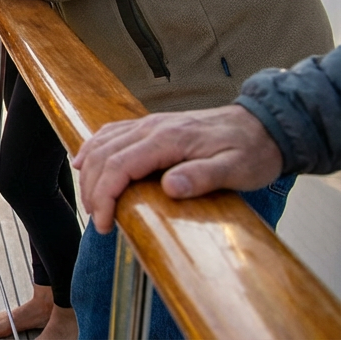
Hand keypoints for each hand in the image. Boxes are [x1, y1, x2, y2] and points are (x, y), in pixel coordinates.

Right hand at [71, 104, 283, 233]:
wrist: (263, 125)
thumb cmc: (251, 149)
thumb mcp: (236, 169)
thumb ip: (202, 176)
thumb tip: (169, 187)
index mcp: (168, 139)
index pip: (119, 165)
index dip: (105, 195)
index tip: (104, 222)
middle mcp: (152, 127)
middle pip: (103, 156)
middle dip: (92, 190)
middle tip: (98, 220)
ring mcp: (149, 124)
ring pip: (101, 144)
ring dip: (89, 173)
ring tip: (91, 202)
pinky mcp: (150, 126)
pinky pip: (110, 133)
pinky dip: (91, 148)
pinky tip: (83, 161)